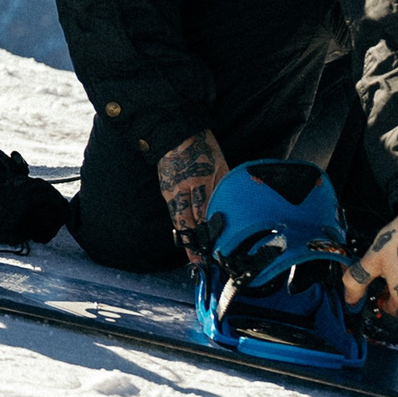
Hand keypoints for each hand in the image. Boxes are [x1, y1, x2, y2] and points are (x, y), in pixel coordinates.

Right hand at [157, 129, 228, 263]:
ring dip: (187, 240)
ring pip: (179, 221)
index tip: (220, 249)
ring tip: (193, 257)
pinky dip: (180, 226)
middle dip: (197, 244)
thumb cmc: (203, 147)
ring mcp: (172, 191)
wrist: (175, 133)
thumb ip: (224, 187)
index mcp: (203, 180)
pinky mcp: (165, 190)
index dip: (213, 233)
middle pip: (191, 222)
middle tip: (203, 263)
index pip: (208, 213)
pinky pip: (174, 212)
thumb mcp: (221, 164)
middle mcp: (185, 189)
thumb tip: (233, 208)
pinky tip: (186, 237)